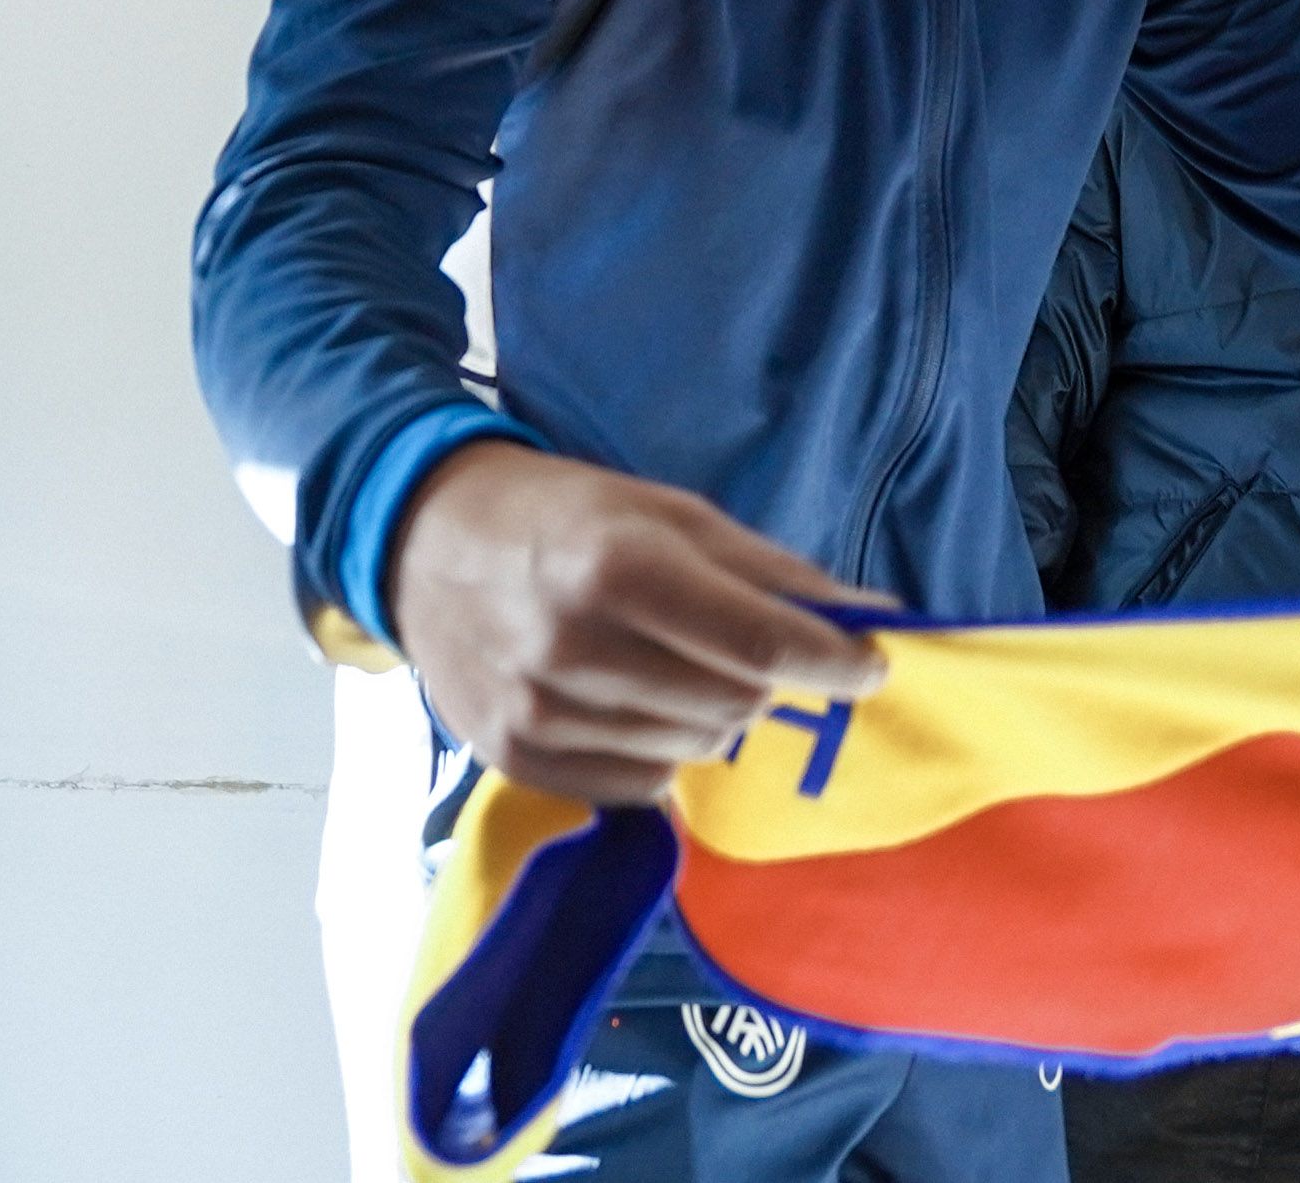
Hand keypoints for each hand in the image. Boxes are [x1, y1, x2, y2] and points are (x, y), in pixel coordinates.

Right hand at [388, 443, 890, 802]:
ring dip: (716, 717)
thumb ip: (772, 571)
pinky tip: (640, 703)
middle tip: (757, 649)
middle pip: (732, 704)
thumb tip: (874, 616)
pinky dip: (663, 752)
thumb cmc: (568, 514)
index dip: (832, 662)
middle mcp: (574, 648)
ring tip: (682, 666)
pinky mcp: (514, 760)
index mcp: (620, 568)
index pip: (758, 644)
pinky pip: (637, 787)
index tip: (872, 664)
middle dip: (769, 683)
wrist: (424, 542)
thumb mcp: (673, 512)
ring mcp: (538, 713)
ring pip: (691, 750)